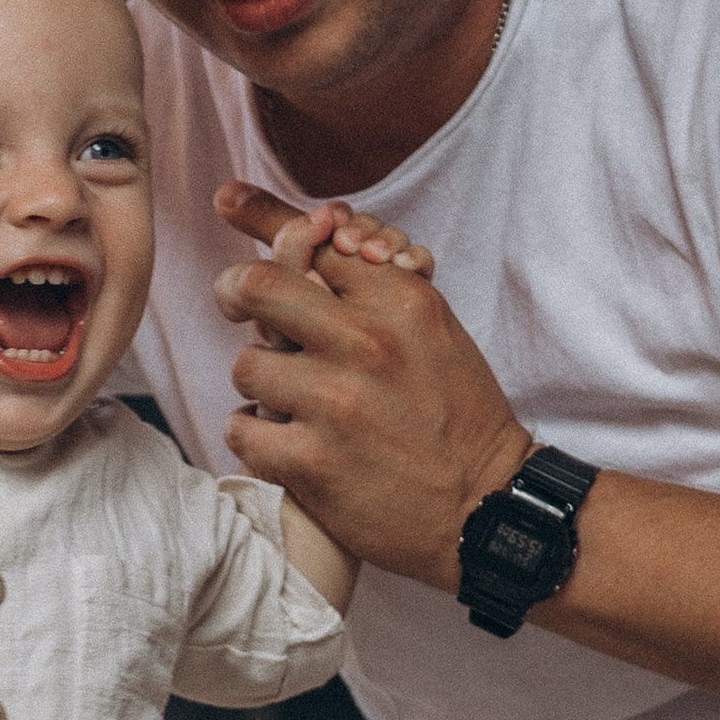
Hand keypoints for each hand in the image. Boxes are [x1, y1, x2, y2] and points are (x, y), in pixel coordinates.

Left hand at [211, 181, 530, 586]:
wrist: (486, 508)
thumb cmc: (455, 414)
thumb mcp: (430, 328)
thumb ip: (372, 284)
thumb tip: (309, 226)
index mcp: (401, 300)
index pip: (311, 241)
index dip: (268, 226)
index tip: (233, 211)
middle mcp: (366, 343)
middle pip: (255, 287)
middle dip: (236, 295)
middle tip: (237, 309)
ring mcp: (335, 404)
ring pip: (245, 365)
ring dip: (260, 383)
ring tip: (292, 400)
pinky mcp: (310, 463)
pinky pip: (242, 428)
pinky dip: (257, 436)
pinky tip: (286, 441)